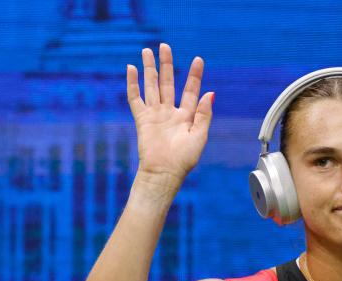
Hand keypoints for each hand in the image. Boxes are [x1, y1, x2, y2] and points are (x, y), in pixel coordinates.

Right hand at [126, 43, 213, 183]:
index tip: (198, 59)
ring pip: (151, 86)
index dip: (194, 75)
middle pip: (167, 83)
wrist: (164, 173)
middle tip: (165, 46)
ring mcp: (155, 115)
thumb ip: (204, 114)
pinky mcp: (142, 119)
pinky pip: (135, 98)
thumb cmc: (184, 160)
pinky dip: (132, 84)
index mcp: (186, 117)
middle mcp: (170, 113)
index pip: (190, 91)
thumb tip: (210, 92)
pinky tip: (130, 69)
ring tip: (147, 51)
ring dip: (149, 68)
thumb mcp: (199, 136)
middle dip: (166, 64)